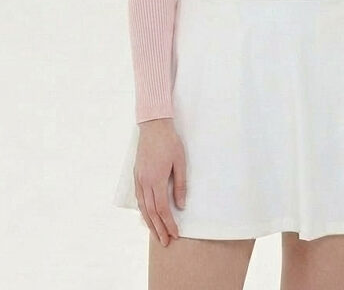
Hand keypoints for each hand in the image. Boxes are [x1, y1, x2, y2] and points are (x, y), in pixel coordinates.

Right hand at [133, 118, 186, 245]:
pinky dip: (143, 210)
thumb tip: (181, 205)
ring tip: (156, 235)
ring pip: (142, 207)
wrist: (153, 126)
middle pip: (151, 212)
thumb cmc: (169, 142)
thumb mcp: (180, 162)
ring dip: (149, 223)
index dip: (169, 223)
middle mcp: (145, 182)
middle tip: (165, 242)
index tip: (175, 234)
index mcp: (156, 180)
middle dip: (158, 229)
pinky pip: (139, 198)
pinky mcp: (136, 175)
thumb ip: (180, 185)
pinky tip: (147, 216)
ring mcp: (139, 179)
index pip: (162, 209)